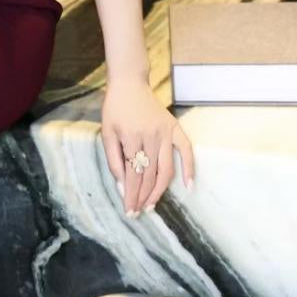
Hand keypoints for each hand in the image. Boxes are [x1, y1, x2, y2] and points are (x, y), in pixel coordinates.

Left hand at [100, 75, 194, 216]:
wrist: (129, 84)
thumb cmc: (114, 109)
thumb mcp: (107, 134)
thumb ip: (114, 161)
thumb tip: (122, 186)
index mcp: (131, 139)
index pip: (133, 175)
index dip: (131, 195)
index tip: (129, 210)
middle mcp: (151, 137)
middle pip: (149, 175)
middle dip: (143, 197)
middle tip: (138, 212)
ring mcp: (166, 133)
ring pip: (166, 169)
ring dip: (160, 190)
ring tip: (152, 204)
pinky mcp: (175, 128)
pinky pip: (186, 150)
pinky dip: (189, 168)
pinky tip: (189, 185)